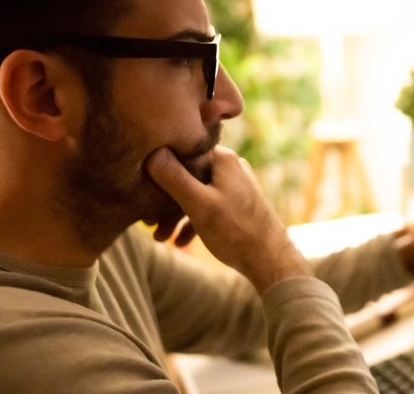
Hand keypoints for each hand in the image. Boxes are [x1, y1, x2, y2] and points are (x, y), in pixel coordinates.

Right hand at [145, 146, 310, 293]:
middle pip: (187, 175)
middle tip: (147, 223)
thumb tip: (151, 153)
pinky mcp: (237, 203)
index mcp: (222, 159)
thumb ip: (174, 179)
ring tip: (160, 238)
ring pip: (195, 194)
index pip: (181, 153)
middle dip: (164, 201)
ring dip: (176, 215)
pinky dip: (193, 221)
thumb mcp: (199, 205)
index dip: (158, 171)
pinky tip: (180, 242)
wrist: (271, 260)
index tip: (142, 192)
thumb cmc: (236, 232)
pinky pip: (208, 206)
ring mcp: (235, 185)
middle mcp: (230, 166)